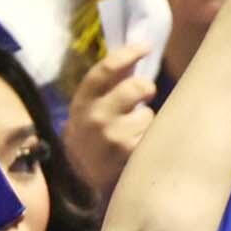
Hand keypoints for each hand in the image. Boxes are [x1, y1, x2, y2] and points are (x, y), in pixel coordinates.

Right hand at [63, 42, 155, 209]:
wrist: (77, 184)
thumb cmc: (88, 139)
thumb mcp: (87, 110)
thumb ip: (108, 85)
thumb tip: (135, 55)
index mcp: (82, 102)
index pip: (106, 69)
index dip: (128, 53)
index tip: (145, 46)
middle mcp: (96, 118)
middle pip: (137, 87)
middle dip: (146, 89)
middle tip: (145, 95)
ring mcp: (114, 138)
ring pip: (149, 115)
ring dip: (146, 122)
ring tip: (131, 135)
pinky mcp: (130, 156)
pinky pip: (153, 137)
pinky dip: (149, 141)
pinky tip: (137, 150)